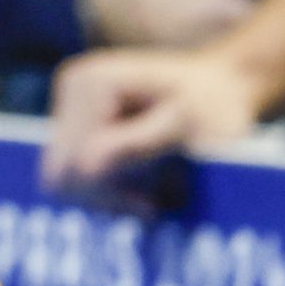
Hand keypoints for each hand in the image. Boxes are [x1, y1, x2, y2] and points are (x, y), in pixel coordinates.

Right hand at [41, 46, 262, 201]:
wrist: (222, 86)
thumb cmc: (215, 105)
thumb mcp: (185, 127)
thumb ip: (136, 144)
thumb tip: (84, 167)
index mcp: (93, 81)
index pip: (77, 161)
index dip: (111, 192)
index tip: (153, 204)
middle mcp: (73, 84)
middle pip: (62, 170)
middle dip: (104, 195)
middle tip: (151, 203)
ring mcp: (70, 100)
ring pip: (64, 175)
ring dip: (105, 192)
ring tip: (149, 192)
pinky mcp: (75, 118)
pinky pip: (73, 169)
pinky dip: (104, 184)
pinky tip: (137, 181)